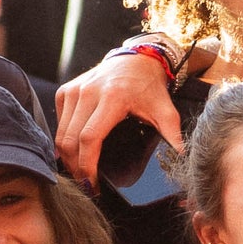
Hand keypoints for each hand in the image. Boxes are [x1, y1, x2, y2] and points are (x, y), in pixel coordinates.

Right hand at [53, 44, 184, 184]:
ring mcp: (74, 90)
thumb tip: (183, 155)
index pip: (89, 138)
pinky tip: (74, 150)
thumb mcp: (164, 109)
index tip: (92, 184)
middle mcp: (88, 92)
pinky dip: (63, 140)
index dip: (87, 165)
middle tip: (84, 184)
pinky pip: (59, 123)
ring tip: (78, 171)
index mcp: (112, 98)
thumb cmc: (149, 86)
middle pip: (70, 140)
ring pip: (61, 133)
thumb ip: (172, 133)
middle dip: (74, 167)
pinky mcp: (66, 91)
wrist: (136, 59)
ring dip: (66, 156)